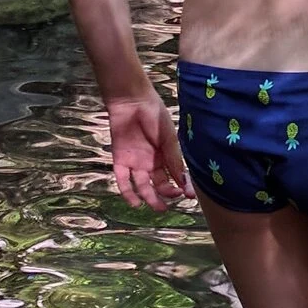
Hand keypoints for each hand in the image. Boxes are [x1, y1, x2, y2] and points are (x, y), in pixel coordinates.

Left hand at [106, 90, 188, 209]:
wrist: (131, 101)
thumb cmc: (154, 115)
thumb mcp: (169, 138)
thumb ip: (173, 159)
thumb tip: (183, 181)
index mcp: (165, 155)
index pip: (174, 176)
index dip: (181, 187)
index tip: (188, 196)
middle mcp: (150, 162)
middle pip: (157, 184)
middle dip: (164, 195)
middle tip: (167, 205)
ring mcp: (135, 162)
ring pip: (142, 186)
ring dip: (148, 198)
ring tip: (155, 207)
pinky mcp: (119, 160)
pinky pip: (123, 180)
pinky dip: (127, 192)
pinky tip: (135, 202)